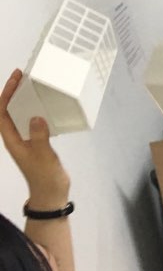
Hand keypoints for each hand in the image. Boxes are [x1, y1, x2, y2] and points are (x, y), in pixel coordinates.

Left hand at [0, 69, 69, 207]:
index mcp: (12, 140)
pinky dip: (36, 111)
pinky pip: (32, 122)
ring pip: (20, 114)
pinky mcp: (36, 142)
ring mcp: (26, 140)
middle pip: (7, 110)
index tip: (15, 79)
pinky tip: (46, 107)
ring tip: (33, 87)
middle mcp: (15, 137)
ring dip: (24, 100)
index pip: (1, 111)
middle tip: (22, 76)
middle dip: (12, 92)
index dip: (6, 93)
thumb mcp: (43, 155)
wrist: (51, 194)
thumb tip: (36, 117)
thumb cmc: (45, 177)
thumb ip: (39, 136)